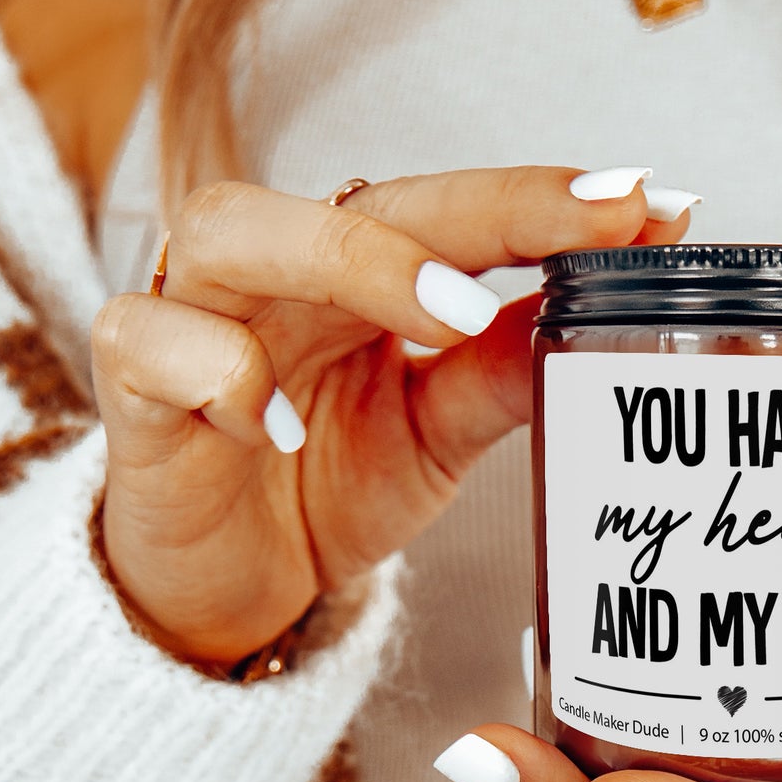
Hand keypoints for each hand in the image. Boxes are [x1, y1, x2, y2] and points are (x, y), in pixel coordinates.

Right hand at [93, 168, 693, 663]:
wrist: (225, 583)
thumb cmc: (324, 480)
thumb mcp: (437, 429)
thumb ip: (507, 366)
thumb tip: (617, 303)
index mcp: (358, 269)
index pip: (456, 211)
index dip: (548, 202)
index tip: (651, 202)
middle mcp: (278, 270)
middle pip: (362, 198)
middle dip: (485, 207)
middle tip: (591, 229)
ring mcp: (194, 315)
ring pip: (234, 228)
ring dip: (353, 262)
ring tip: (453, 316)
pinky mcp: (131, 383)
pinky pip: (151, 341)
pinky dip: (218, 373)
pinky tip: (271, 424)